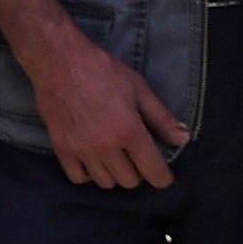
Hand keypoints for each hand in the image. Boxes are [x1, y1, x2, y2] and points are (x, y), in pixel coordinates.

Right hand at [17, 17, 186, 190]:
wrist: (59, 60)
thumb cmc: (102, 70)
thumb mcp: (138, 88)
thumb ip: (161, 117)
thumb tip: (183, 139)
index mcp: (129, 131)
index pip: (153, 172)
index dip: (163, 177)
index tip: (163, 173)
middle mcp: (106, 147)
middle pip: (130, 181)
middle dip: (138, 171)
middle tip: (134, 153)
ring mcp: (82, 150)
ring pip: (106, 183)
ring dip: (114, 172)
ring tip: (113, 154)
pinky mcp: (61, 149)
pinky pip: (79, 178)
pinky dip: (89, 173)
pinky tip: (92, 158)